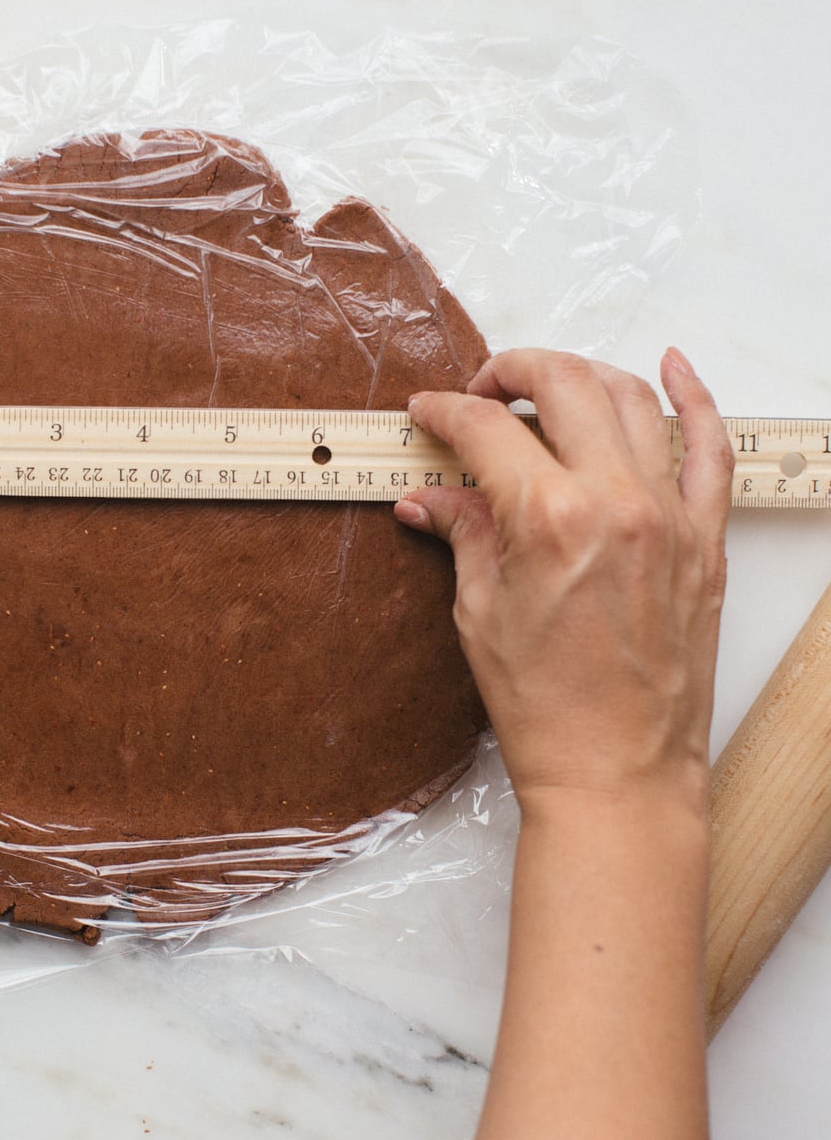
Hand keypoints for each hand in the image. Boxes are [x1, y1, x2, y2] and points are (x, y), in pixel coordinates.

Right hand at [394, 347, 733, 814]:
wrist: (617, 772)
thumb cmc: (547, 709)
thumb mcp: (479, 614)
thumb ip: (463, 534)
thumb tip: (431, 499)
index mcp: (549, 519)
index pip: (487, 428)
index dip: (446, 410)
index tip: (428, 411)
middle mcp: (617, 501)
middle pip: (563, 385)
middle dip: (511, 371)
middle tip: (481, 393)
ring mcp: (670, 516)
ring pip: (632, 398)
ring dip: (581, 376)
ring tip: (547, 388)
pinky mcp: (704, 539)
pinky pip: (711, 446)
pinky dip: (695, 397)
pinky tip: (673, 367)